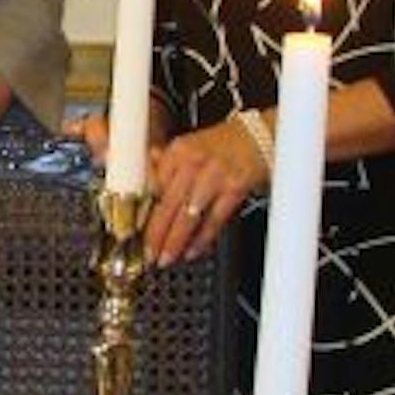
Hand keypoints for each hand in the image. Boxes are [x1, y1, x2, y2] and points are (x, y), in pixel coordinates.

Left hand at [147, 119, 266, 264]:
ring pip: (190, 216)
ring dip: (176, 241)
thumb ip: (164, 163)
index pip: (153, 186)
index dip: (142, 212)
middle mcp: (195, 162)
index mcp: (178, 151)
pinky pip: (215, 219)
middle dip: (156, 234)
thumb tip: (144, 177)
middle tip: (147, 253)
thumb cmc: (223, 145)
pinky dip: (203, 238)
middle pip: (168, 204)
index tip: (134, 231)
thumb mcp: (189, 145)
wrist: (260, 137)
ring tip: (167, 258)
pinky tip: (193, 251)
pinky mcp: (235, 189)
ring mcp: (215, 176)